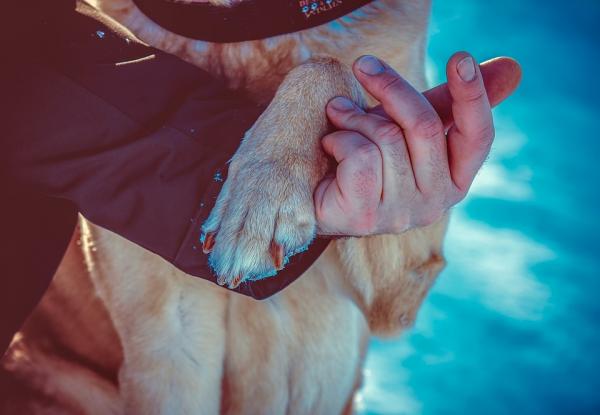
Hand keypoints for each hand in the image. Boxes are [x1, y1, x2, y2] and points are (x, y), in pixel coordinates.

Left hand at [314, 52, 520, 235]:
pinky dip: (338, 139)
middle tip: (363, 64)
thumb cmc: (369, 157)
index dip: (473, 96)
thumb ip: (451, 104)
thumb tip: (513, 69)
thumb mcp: (410, 127)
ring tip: (338, 114)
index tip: (461, 57)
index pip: (478, 136)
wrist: (316, 195)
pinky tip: (331, 147)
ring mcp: (401, 214)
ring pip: (386, 138)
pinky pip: (359, 156)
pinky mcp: (366, 216)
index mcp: (455, 180)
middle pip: (424, 126)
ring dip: (353, 116)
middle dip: (391, 87)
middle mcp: (435, 203)